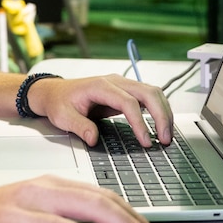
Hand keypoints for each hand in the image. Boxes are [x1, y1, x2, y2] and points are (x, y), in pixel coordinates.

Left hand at [27, 72, 172, 147]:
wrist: (55, 92)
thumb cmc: (59, 102)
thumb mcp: (63, 116)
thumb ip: (80, 127)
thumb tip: (94, 139)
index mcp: (100, 86)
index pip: (128, 102)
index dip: (139, 122)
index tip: (145, 140)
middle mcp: (115, 81)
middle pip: (148, 93)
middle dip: (161, 116)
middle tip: (165, 139)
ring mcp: (122, 84)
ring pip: (153, 92)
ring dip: (164, 112)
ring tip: (167, 135)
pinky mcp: (126, 91)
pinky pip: (148, 97)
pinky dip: (159, 110)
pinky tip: (162, 125)